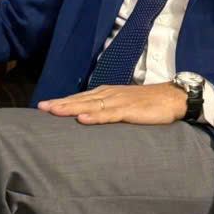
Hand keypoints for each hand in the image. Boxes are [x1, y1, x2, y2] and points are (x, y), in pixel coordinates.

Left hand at [37, 83, 186, 124]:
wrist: (172, 98)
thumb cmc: (148, 104)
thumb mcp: (124, 105)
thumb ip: (107, 111)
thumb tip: (89, 119)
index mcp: (106, 94)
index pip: (79, 98)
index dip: (62, 102)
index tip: (42, 106)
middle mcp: (109, 95)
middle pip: (80, 100)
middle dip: (60, 104)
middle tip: (40, 108)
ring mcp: (118, 102)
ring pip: (90, 105)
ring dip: (71, 108)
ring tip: (54, 111)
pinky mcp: (129, 110)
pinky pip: (109, 114)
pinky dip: (95, 116)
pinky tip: (83, 119)